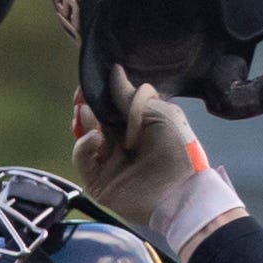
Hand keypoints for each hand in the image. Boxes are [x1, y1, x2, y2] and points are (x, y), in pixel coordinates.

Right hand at [67, 79, 243, 258]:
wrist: (180, 191)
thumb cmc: (178, 149)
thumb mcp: (159, 113)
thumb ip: (131, 96)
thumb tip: (114, 71)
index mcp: (137, 126)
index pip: (110, 106)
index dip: (98, 94)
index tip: (89, 84)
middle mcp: (121, 142)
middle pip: (93, 120)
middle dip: (86, 105)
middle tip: (81, 97)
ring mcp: (108, 162)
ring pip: (84, 137)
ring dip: (84, 122)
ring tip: (89, 114)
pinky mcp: (98, 181)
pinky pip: (82, 158)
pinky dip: (84, 144)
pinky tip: (97, 138)